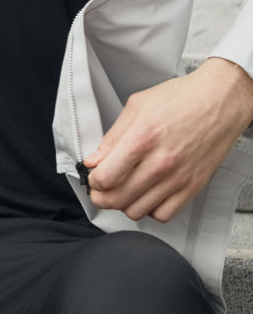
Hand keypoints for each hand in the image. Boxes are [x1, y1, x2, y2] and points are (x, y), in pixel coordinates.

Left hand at [84, 57, 252, 222]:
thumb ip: (113, 136)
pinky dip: (150, 210)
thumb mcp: (137, 105)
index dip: (93, 180)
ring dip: (123, 205)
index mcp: (143, 138)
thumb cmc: (182, 98)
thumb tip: (94, 159)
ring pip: (138, 211)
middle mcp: (160, 162)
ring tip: (122, 191)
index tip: (93, 176)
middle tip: (99, 189)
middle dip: (101, 196)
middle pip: (117, 198)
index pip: (106, 177)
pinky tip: (146, 195)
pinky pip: (164, 214)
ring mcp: (178, 178)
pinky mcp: (193, 187)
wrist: (220, 100)